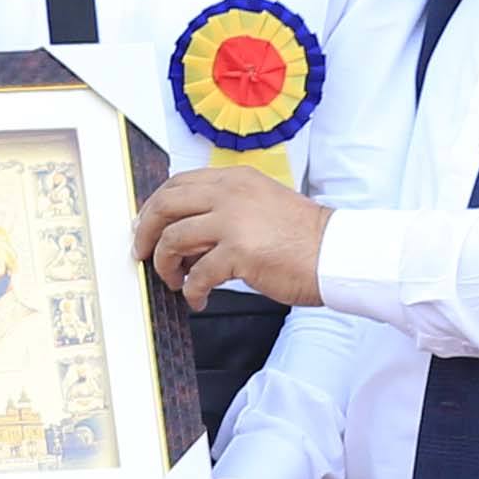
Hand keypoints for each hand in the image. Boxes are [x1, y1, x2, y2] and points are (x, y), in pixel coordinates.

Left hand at [132, 162, 327, 312]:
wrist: (336, 253)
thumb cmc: (303, 237)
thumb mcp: (260, 205)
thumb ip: (224, 210)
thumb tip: (186, 231)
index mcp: (234, 179)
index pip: (177, 184)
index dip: (154, 207)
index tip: (146, 226)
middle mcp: (230, 193)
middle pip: (165, 205)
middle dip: (145, 232)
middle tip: (142, 253)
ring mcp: (234, 221)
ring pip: (173, 239)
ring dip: (165, 264)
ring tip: (174, 280)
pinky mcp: (239, 252)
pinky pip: (197, 274)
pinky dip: (191, 290)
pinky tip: (198, 298)